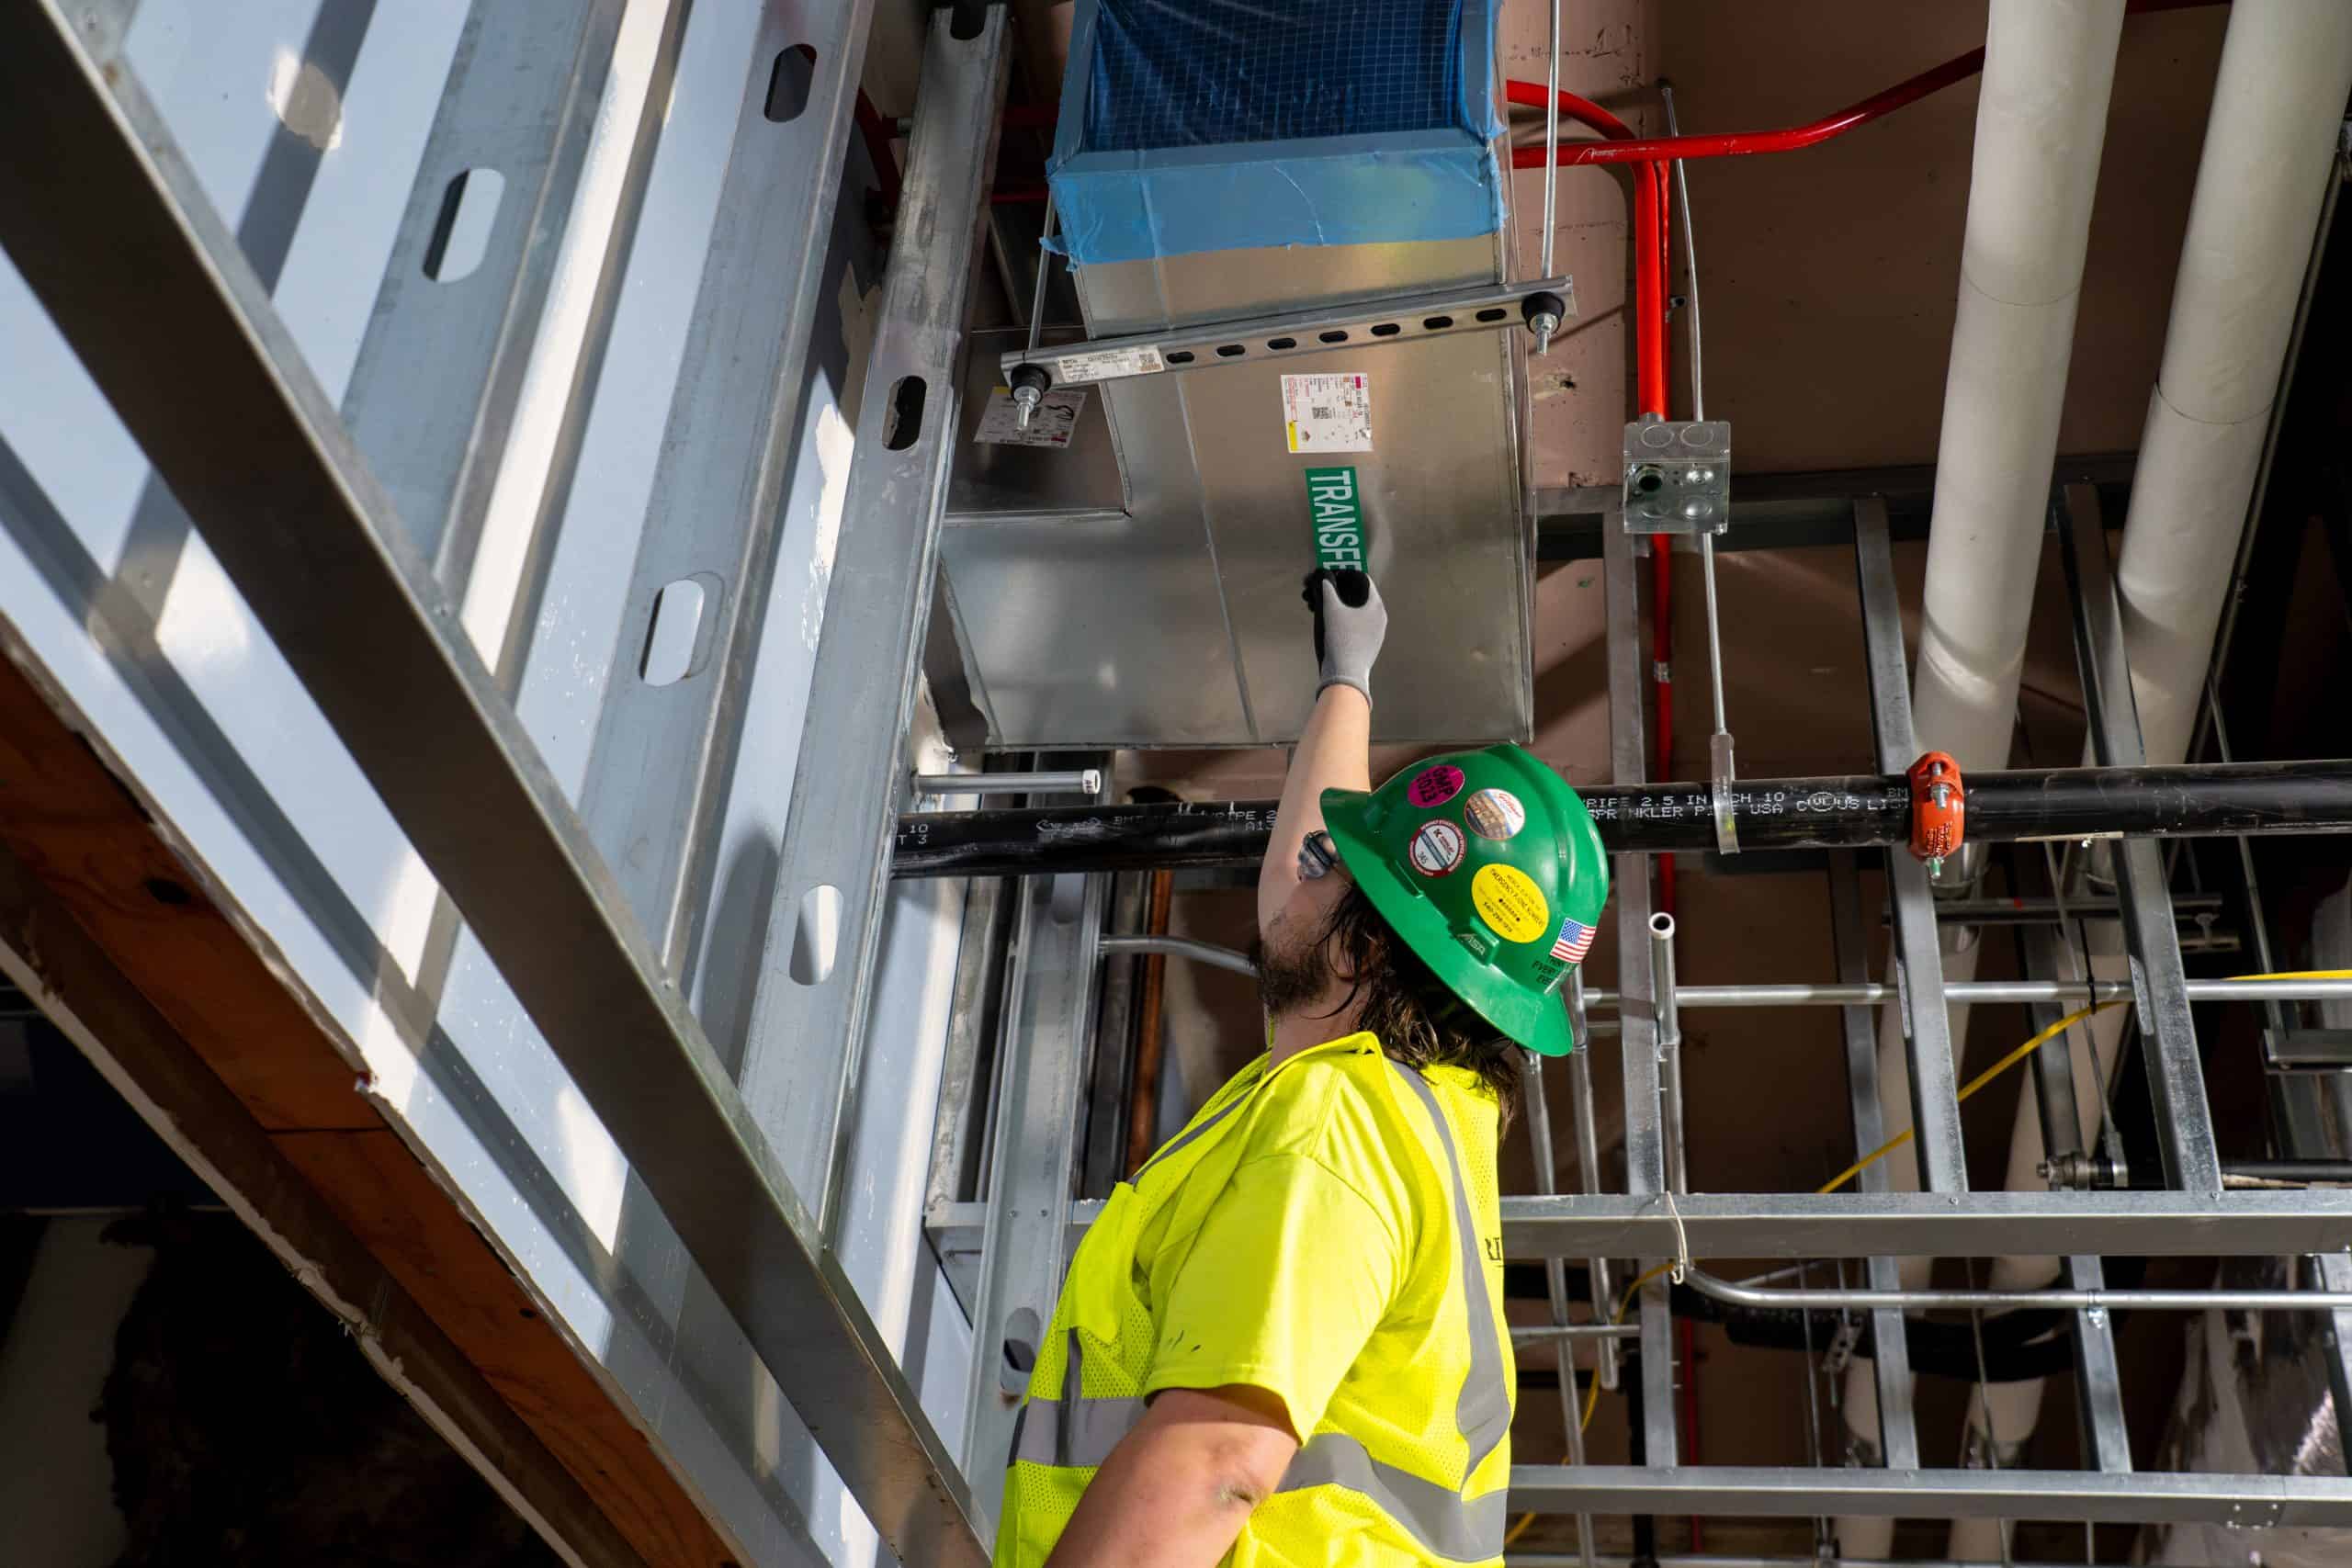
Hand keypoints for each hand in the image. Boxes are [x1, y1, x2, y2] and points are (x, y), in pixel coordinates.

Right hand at [1303, 569, 1386, 705]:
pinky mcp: (1367, 645)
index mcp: (1376, 606)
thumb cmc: (1341, 639)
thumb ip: (1327, 590)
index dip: (1344, 574)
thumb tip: (1323, 577)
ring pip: (1355, 611)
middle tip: (1318, 590)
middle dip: (1337, 591)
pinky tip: (1326, 622)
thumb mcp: (1331, 611)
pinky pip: (1355, 624)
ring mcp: (1375, 633)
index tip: (1328, 574)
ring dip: (1337, 605)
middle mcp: (1380, 618)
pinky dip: (1342, 619)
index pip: (1363, 579)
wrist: (1345, 675)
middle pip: (1358, 596)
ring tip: (1317, 606)